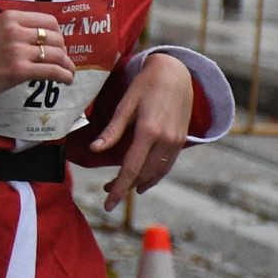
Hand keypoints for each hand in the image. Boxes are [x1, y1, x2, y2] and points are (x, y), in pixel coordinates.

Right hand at [0, 11, 75, 100]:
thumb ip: (16, 28)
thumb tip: (42, 35)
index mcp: (10, 18)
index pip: (48, 21)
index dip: (57, 34)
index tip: (57, 44)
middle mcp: (15, 31)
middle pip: (55, 38)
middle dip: (63, 51)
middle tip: (61, 60)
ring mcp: (17, 51)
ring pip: (57, 55)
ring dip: (67, 65)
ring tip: (68, 72)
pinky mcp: (19, 70)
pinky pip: (51, 71)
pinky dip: (64, 76)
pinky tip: (66, 80)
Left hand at [89, 53, 194, 211]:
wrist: (177, 73)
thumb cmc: (146, 85)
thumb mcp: (125, 104)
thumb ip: (112, 130)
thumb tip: (95, 149)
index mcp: (149, 130)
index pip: (131, 168)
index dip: (118, 189)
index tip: (107, 204)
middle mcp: (166, 139)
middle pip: (143, 174)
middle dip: (125, 187)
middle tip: (106, 192)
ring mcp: (176, 141)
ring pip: (156, 172)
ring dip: (139, 183)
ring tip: (122, 187)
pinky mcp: (182, 140)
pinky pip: (167, 165)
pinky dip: (154, 175)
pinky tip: (143, 180)